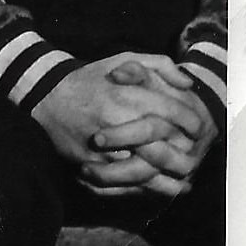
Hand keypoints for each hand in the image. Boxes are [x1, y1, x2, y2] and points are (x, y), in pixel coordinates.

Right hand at [54, 54, 214, 196]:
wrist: (45, 95)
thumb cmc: (90, 77)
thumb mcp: (123, 58)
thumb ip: (160, 65)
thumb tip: (188, 84)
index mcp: (128, 95)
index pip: (174, 113)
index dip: (193, 122)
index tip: (200, 128)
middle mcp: (117, 122)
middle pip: (165, 147)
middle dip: (185, 154)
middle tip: (194, 154)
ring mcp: (103, 147)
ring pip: (147, 171)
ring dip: (168, 176)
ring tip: (183, 178)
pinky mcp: (90, 164)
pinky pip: (124, 183)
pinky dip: (144, 188)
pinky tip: (158, 185)